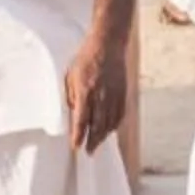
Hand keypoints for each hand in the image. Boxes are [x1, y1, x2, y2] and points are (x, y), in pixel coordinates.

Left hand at [66, 24, 132, 153]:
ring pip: (110, 122)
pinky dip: (115, 124)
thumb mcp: (71, 75)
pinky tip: (110, 130)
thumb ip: (72, 95)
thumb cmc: (85, 58)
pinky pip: (120, 113)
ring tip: (97, 143)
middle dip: (93, 140)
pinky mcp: (123, 92)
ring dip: (103, 135)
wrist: (108, 43)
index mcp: (85, 90)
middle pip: (98, 125)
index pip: (82, 119)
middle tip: (88, 151)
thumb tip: (74, 113)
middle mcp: (101, 95)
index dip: (79, 135)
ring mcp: (114, 94)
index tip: (76, 146)